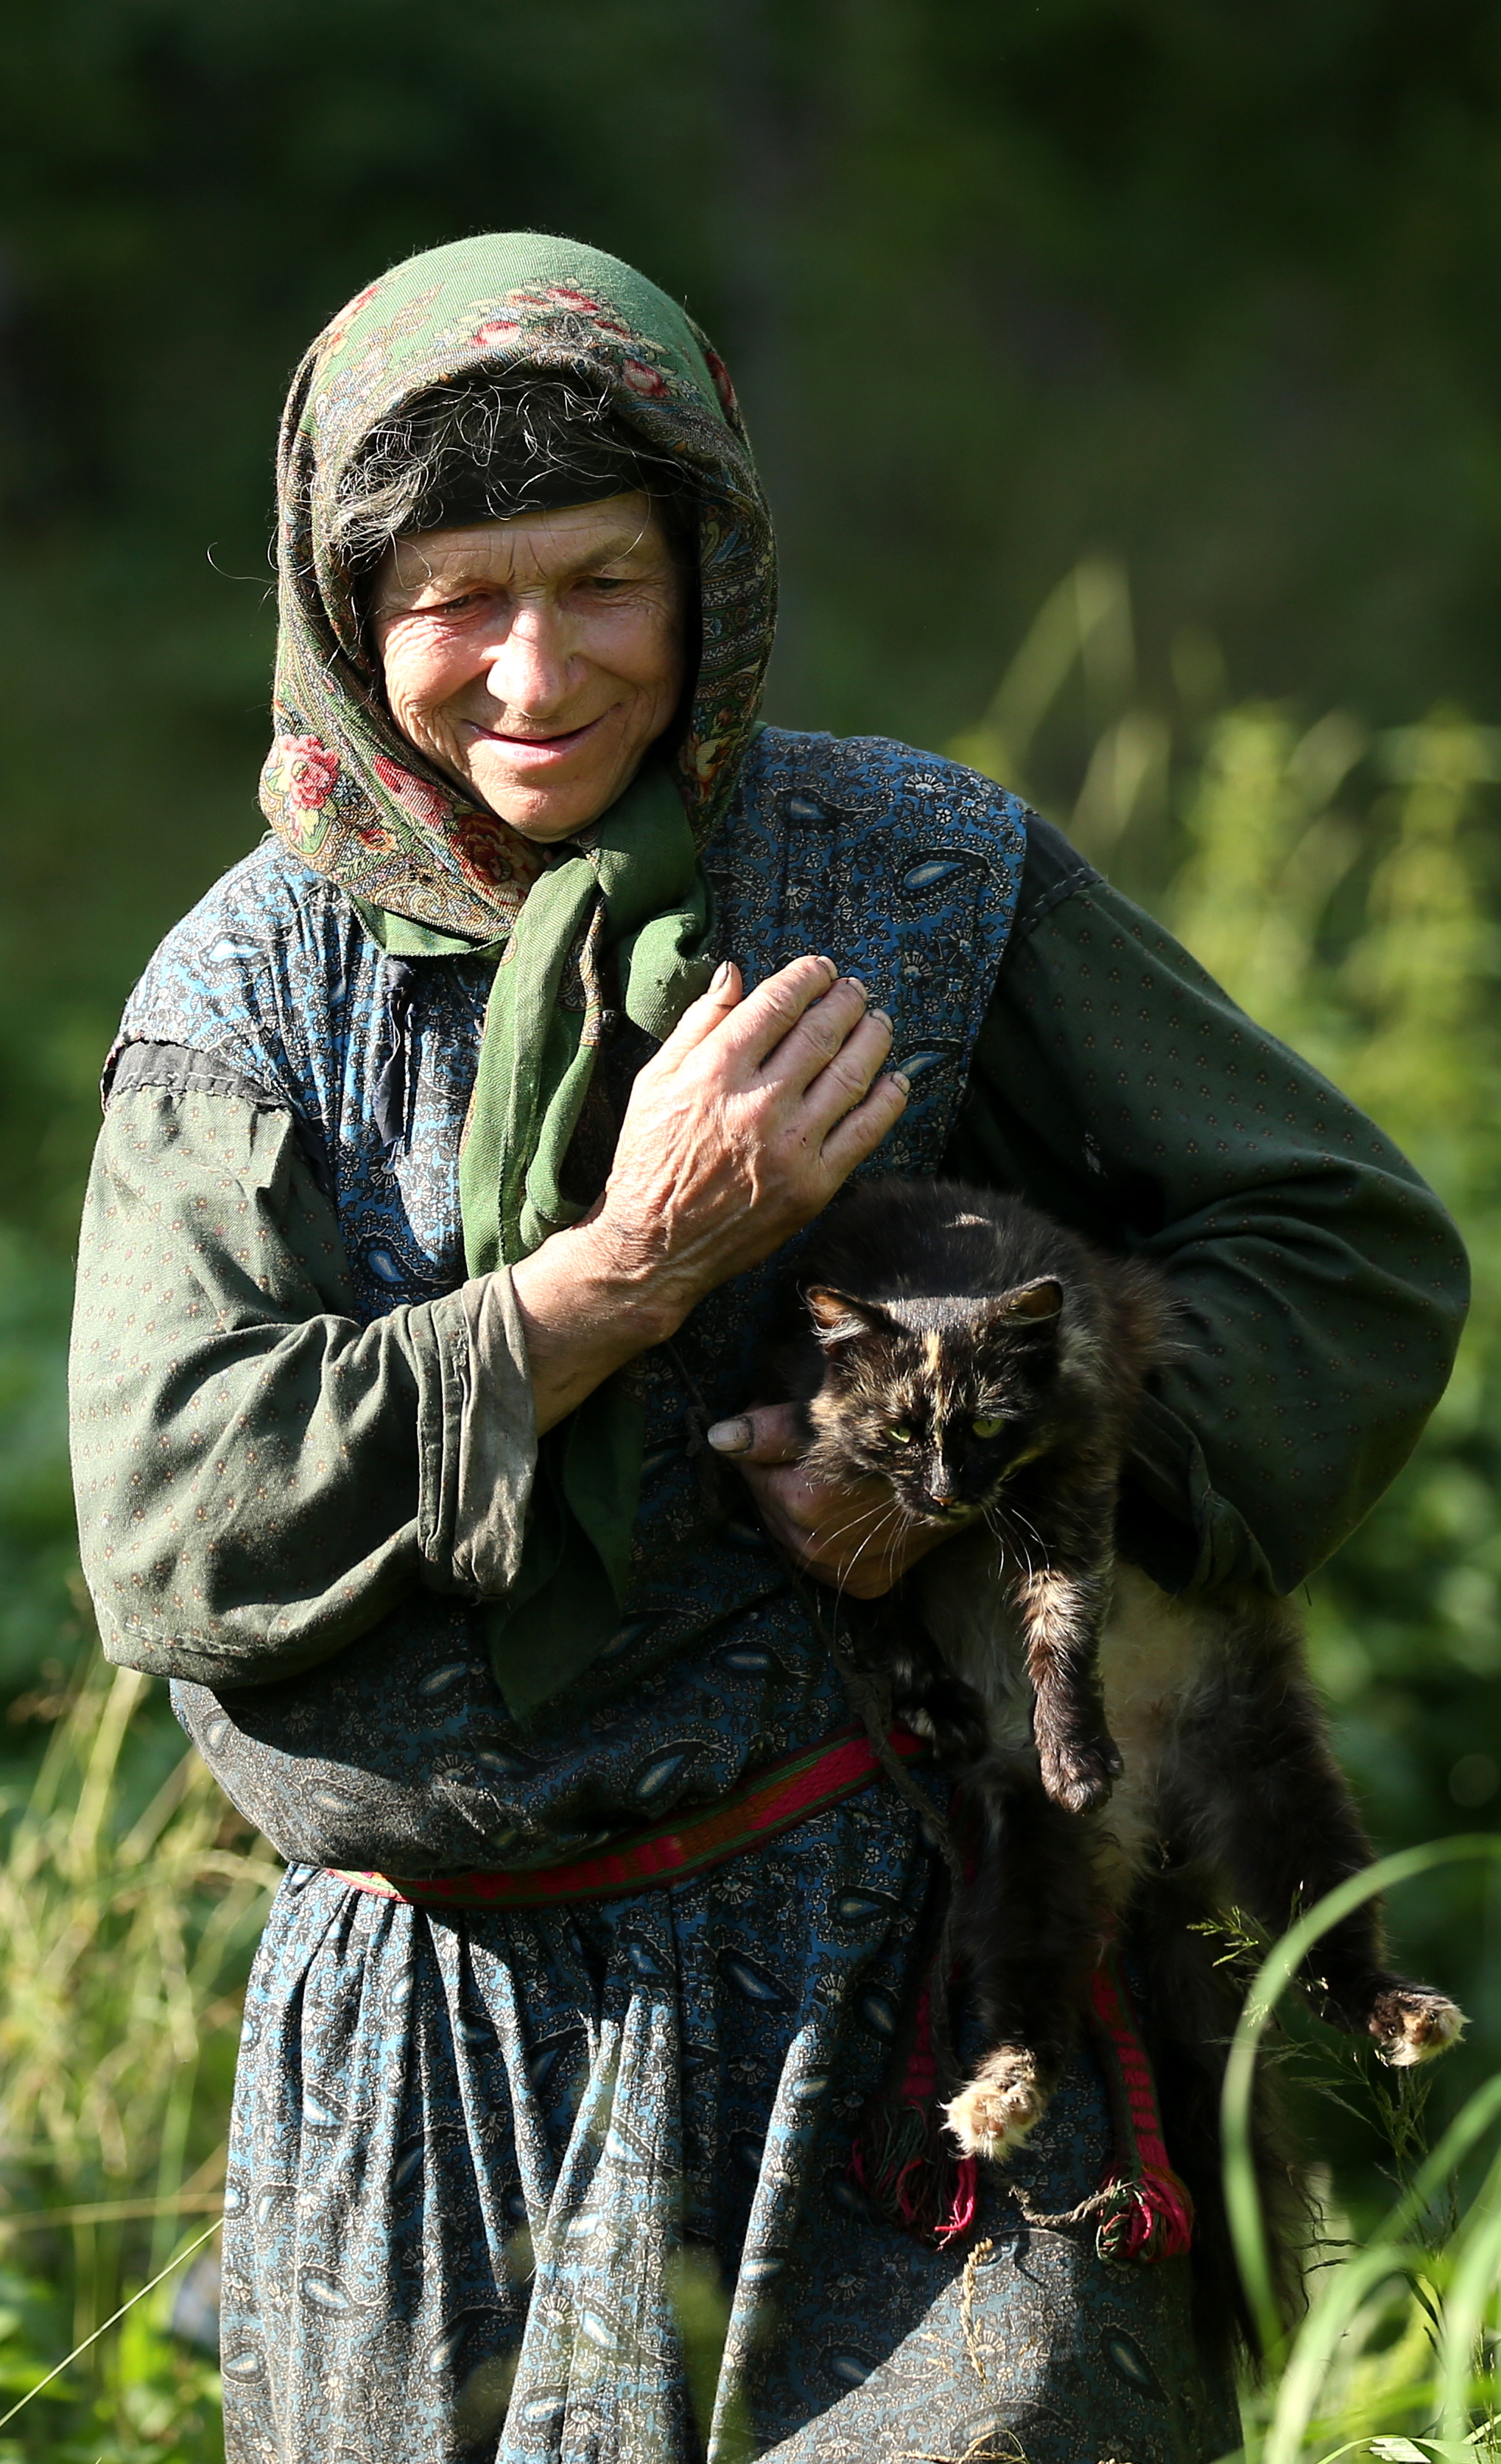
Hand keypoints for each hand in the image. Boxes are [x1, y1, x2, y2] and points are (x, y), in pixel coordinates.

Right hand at [511, 955, 907, 1430]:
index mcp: (715, 1071)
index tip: (822, 968)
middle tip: (856, 990)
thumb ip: (698, 1023)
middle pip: (822, 1032)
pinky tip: (895, 1080)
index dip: (809, 976)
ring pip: (852, 1074)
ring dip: (874, 1038)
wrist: (655, 1245)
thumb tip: (734, 973)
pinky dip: (889, 1099)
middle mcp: (758, 1104)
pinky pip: (866, 1131)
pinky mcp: (813, 1185)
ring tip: (879, 1022)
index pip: (778, 1003)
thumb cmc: (649, 1157)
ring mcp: (791, 1146)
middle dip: (847, 1000)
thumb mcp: (654, 1081)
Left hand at [705, 1402, 956, 1598]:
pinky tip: (838, 1509)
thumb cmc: (900, 1430)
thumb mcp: (838, 1414)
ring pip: (787, 1531)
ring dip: (793, 1503)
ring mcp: (840, 1570)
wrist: (967, 1470)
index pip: (749, 1463)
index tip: (783, 1415)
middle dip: (776, 1470)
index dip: (763, 1434)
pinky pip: (816, 1558)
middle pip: (766, 1500)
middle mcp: (818, 1544)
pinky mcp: (863, 1585)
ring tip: (827, 1473)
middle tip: (809, 1445)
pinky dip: (818, 1533)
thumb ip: (772, 1429)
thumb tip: (716, 1439)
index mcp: (807, 1499)